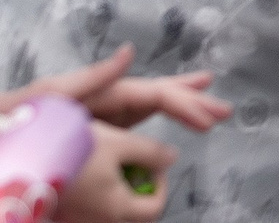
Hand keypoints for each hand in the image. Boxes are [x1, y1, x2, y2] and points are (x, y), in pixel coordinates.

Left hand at [7, 46, 231, 132]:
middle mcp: (107, 100)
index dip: (186, 105)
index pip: (155, 95)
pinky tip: (166, 131)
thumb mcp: (51, 93)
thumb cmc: (16, 116)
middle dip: (193, 102)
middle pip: (159, 97)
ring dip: (181, 110)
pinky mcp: (92, 132)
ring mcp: (101, 116)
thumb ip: (93, 75)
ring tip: (209, 113)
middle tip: (225, 112)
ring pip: (149, 110)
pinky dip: (155, 125)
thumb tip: (131, 52)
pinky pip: (132, 127)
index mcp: (104, 90)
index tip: (210, 120)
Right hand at [60, 121, 175, 222]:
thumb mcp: (120, 143)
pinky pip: (92, 211)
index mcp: (117, 210)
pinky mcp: (64, 216)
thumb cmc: (71, 154)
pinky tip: (90, 173)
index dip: (161, 184)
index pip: (155, 208)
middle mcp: (97, 222)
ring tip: (109, 166)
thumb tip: (171, 157)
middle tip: (133, 167)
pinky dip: (99, 196)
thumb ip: (151, 152)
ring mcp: (80, 221)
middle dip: (141, 191)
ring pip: (113, 214)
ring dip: (119, 193)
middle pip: (135, 215)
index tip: (153, 165)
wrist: (27, 161)